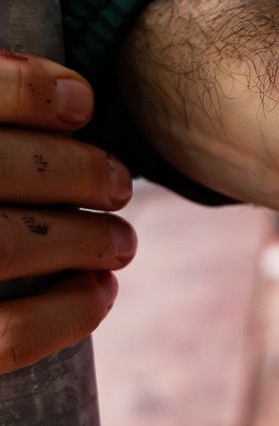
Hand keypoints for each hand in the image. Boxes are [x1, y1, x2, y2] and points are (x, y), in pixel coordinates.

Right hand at [0, 53, 135, 371]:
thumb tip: (63, 99)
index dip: (32, 89)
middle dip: (79, 173)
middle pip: (2, 169)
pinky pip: (5, 336)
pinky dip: (67, 314)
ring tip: (120, 242)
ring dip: (86, 240)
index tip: (81, 103)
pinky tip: (98, 295)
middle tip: (119, 185)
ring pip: (10, 245)